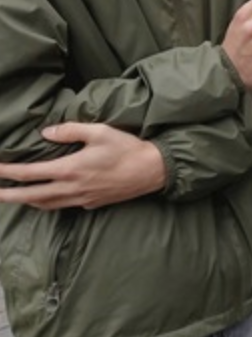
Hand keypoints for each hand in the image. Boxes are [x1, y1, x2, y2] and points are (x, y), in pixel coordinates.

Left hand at [0, 123, 165, 209]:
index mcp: (70, 169)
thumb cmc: (127, 149)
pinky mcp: (91, 203)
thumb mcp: (100, 131)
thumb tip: (46, 133)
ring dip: (26, 201)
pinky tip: (46, 198)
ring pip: (45, 204)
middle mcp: (71, 188)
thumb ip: (70, 130)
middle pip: (30, 196)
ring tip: (13, 197)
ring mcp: (81, 199)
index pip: (29, 173)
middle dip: (7, 195)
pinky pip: (62, 206)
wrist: (152, 171)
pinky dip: (47, 203)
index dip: (7, 172)